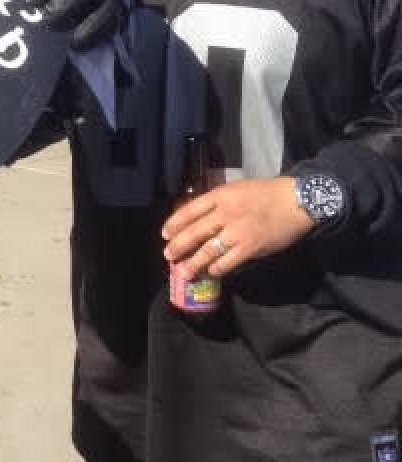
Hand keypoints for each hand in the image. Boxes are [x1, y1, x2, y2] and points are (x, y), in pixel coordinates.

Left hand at [162, 176, 313, 278]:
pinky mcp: (250, 248)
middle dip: (177, 247)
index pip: (189, 210)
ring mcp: (237, 232)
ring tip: (184, 271)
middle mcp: (225, 213)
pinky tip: (210, 272)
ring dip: (193, 263)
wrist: (297, 201)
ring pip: (207, 251)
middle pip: (193, 233)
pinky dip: (216, 269)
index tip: (165, 234)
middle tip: (168, 256)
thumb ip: (218, 202)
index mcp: (220, 195)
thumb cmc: (267, 193)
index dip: (174, 224)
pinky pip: (226, 262)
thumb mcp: (237, 189)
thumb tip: (198, 217)